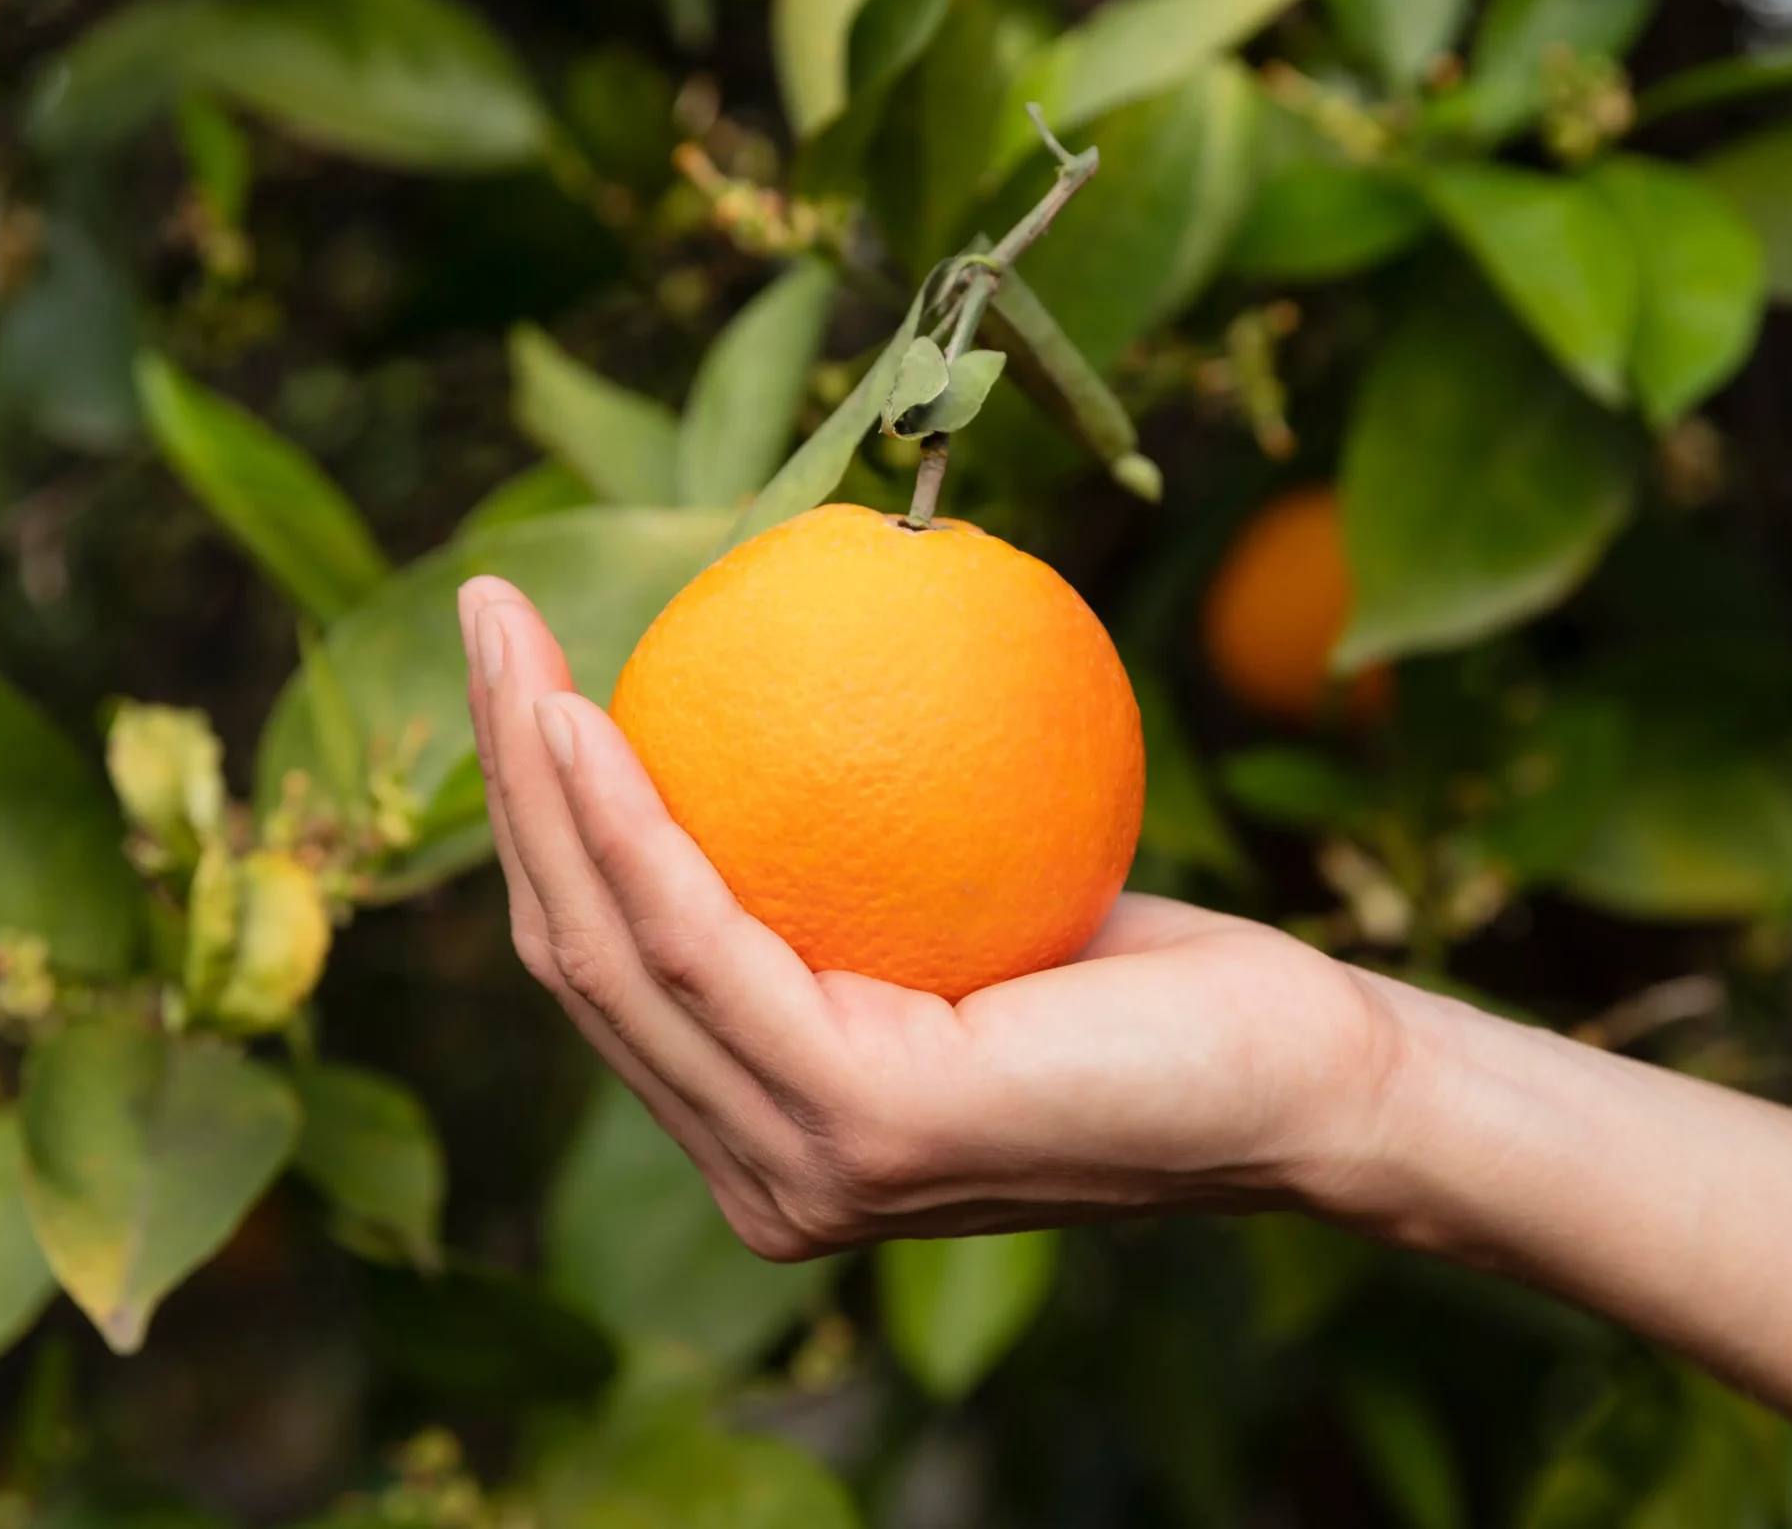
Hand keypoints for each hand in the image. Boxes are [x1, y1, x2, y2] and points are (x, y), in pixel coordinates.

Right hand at [457, 574, 1424, 1257]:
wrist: (1304, 1072)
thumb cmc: (1150, 981)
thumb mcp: (970, 910)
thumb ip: (853, 868)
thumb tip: (781, 699)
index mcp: (769, 1136)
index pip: (616, 967)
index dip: (542, 813)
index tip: (526, 661)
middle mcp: (761, 1176)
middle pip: (579, 955)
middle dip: (507, 775)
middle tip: (487, 614)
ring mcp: (802, 1171)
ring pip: (613, 952)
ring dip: (539, 780)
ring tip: (511, 636)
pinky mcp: (862, 1133)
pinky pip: (711, 947)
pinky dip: (635, 827)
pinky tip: (595, 717)